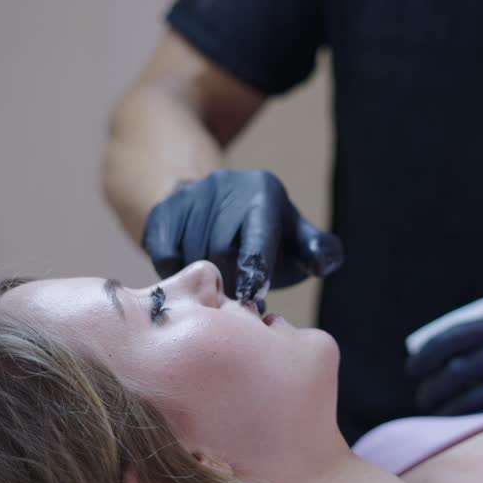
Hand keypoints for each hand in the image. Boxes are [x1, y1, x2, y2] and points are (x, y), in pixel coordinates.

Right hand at [141, 169, 343, 301]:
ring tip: (216, 285)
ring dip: (203, 280)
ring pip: (190, 255)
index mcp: (264, 193)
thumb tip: (320, 261)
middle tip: (236, 297)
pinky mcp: (162, 210)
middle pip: (219, 250)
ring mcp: (191, 195)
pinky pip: (164, 255)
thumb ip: (318, 252)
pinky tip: (191, 273)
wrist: (219, 210)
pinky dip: (176, 273)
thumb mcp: (298, 241)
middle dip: (230, 280)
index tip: (253, 296)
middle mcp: (225, 185)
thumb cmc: (269, 239)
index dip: (254, 271)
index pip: (257, 237)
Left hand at [407, 307, 482, 415]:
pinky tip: (462, 427)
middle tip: (423, 398)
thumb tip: (448, 357)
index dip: (425, 356)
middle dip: (431, 388)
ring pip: (471, 399)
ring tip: (437, 414)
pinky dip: (472, 423)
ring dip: (446, 410)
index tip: (414, 369)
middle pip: (457, 371)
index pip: (453, 337)